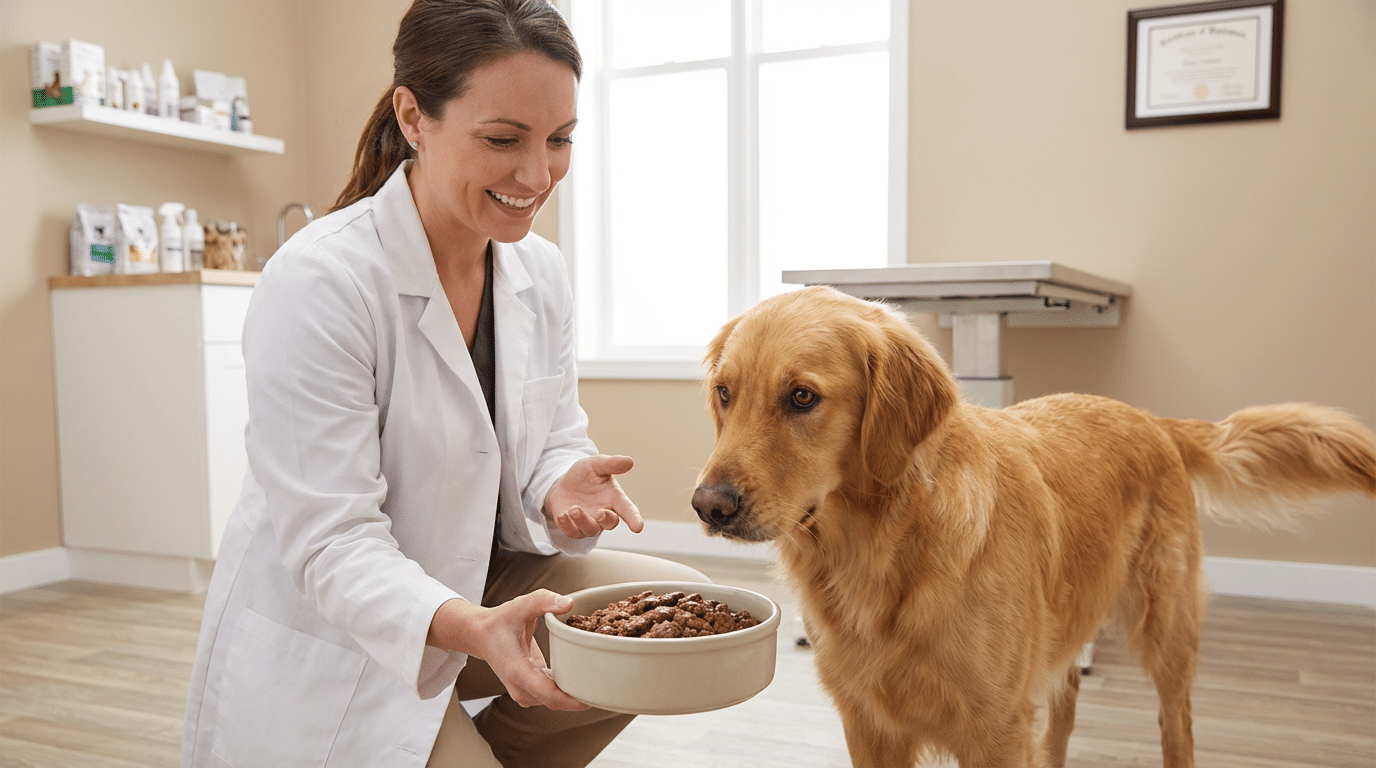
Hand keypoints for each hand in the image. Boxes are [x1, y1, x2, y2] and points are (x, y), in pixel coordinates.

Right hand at [428, 591, 588, 710]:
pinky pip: (553, 695)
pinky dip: (568, 688)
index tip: (595, 695)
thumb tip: (569, 603)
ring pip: (556, 700)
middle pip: (557, 702)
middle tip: (606, 682)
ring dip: (575, 692)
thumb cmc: (501, 621)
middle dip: (582, 696)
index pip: (550, 695)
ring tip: (599, 677)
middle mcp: (521, 687)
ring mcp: (524, 692)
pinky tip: (583, 676)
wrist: (481, 635)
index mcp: (519, 671)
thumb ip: (544, 601)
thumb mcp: (521, 605)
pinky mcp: (530, 691)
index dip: (574, 700)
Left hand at [542, 454, 644, 538]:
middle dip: (606, 519)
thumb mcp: (596, 465)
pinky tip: (562, 515)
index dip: (634, 519)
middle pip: (610, 523)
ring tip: (573, 509)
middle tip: (600, 512)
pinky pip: (572, 533)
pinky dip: (567, 526)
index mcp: (614, 499)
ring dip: (583, 521)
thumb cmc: (585, 475)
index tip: (638, 527)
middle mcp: (604, 514)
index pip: (628, 510)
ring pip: (591, 530)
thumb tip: (629, 461)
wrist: (563, 483)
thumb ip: (612, 464)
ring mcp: (589, 523)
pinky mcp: (573, 528)